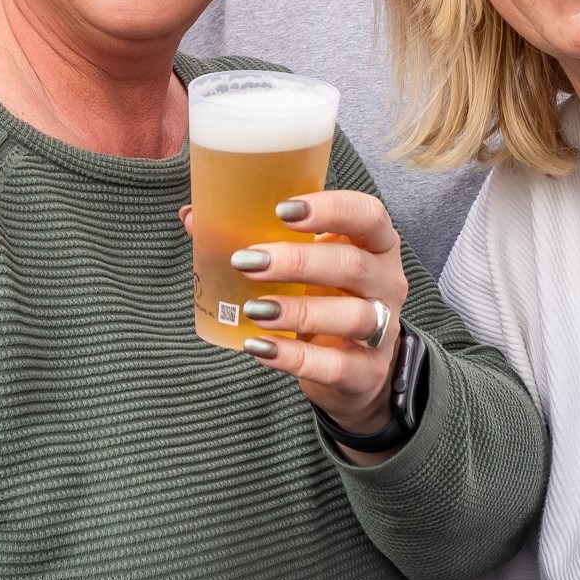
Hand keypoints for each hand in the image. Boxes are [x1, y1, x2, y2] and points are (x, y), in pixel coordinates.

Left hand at [199, 186, 409, 436]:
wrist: (358, 367)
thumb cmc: (326, 297)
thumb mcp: (306, 266)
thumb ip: (257, 238)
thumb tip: (192, 215)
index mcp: (375, 244)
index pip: (367, 214)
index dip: (331, 208)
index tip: (283, 210)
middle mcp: (387, 282)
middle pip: (352, 265)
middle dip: (298, 261)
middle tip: (248, 261)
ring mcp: (382, 329)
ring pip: (351, 316)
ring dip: (297, 311)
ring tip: (253, 309)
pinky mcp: (366, 371)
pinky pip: (334, 365)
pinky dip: (294, 358)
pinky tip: (259, 348)